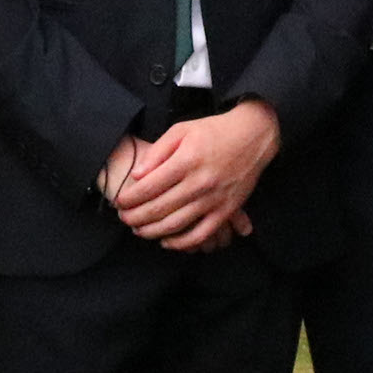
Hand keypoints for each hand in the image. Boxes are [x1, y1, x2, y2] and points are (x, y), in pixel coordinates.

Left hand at [113, 102, 280, 251]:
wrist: (254, 136)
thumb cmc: (214, 131)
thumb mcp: (182, 130)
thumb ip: (158, 152)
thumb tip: (138, 176)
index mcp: (186, 160)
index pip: (148, 187)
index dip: (129, 199)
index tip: (119, 203)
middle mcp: (200, 182)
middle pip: (159, 208)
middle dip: (135, 217)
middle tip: (124, 219)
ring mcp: (214, 199)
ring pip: (176, 224)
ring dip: (152, 232)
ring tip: (139, 231)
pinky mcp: (226, 210)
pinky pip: (201, 234)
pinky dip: (182, 243)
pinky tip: (167, 241)